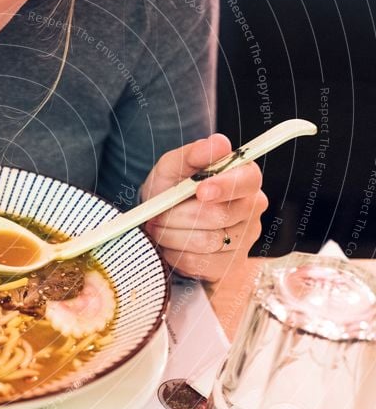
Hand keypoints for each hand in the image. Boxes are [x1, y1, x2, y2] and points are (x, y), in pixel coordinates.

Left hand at [139, 134, 267, 282]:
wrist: (161, 223)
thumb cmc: (171, 190)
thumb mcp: (173, 167)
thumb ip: (193, 154)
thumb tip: (219, 144)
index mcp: (243, 177)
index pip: (247, 180)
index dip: (225, 186)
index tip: (201, 190)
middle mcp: (251, 207)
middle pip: (220, 215)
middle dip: (179, 215)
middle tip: (157, 214)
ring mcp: (245, 239)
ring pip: (207, 242)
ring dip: (173, 235)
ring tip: (160, 228)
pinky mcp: (231, 265)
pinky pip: (201, 263)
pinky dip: (177, 254)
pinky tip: (171, 245)